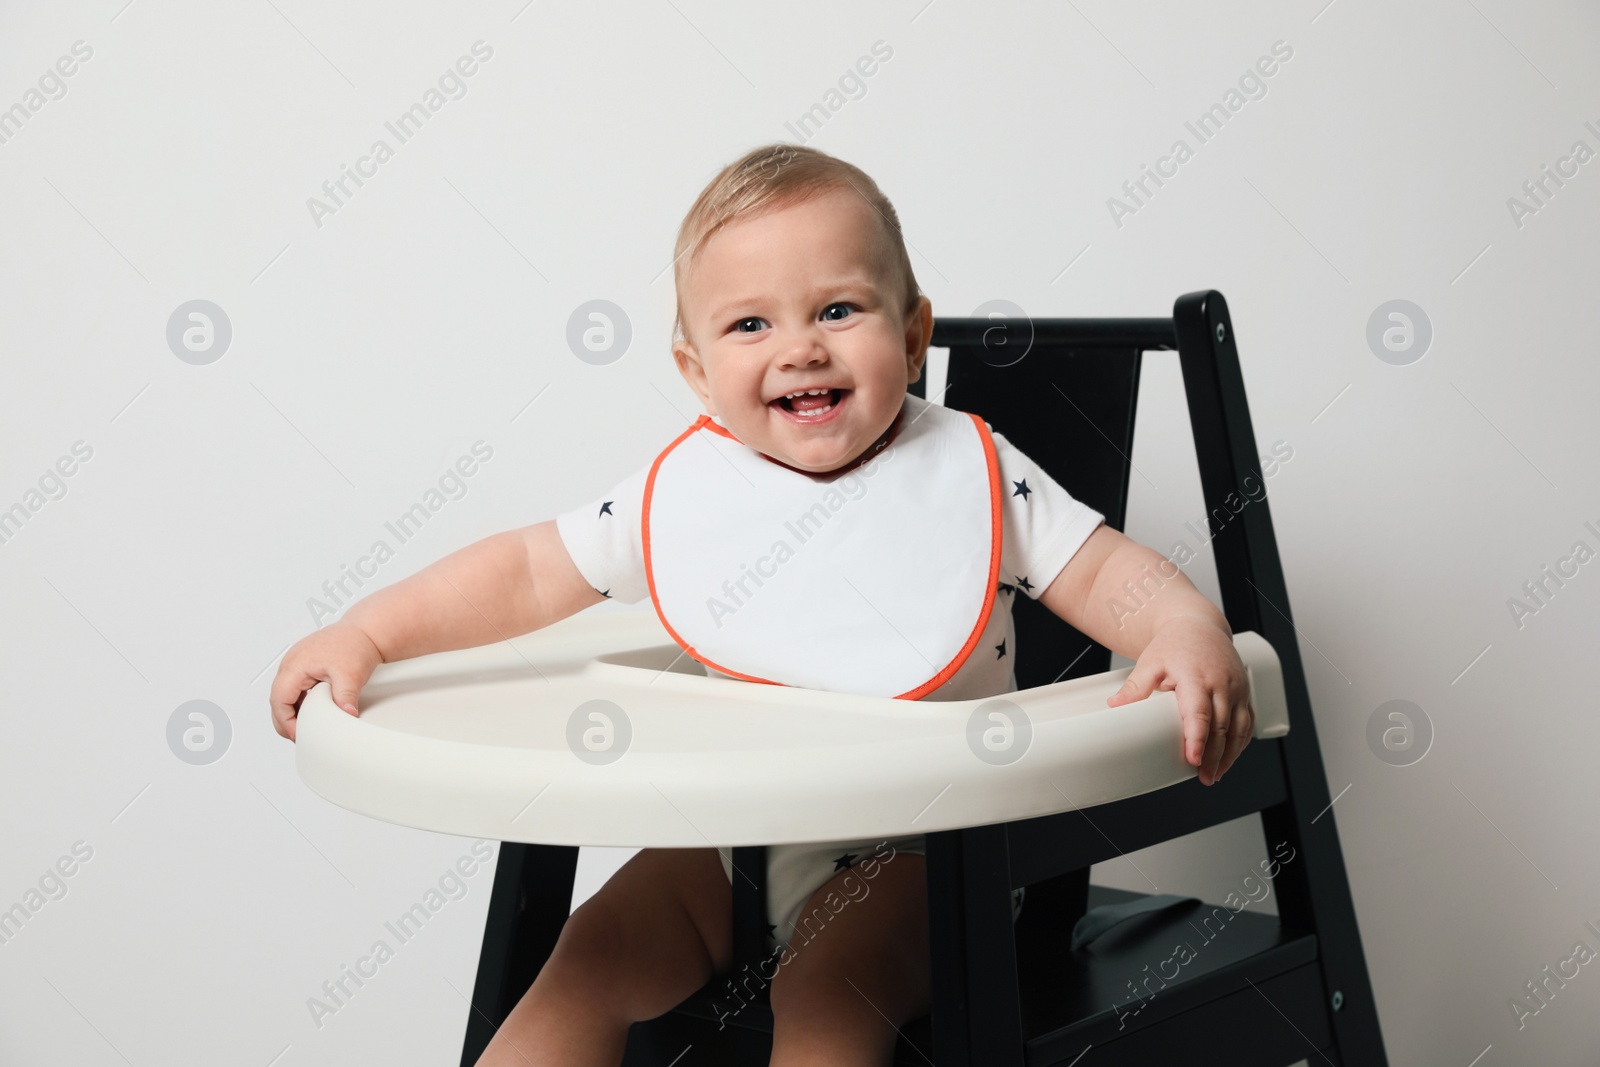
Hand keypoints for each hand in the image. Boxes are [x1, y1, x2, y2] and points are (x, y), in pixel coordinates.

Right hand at [269, 622, 382, 742]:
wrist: (365, 630)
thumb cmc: (355, 645)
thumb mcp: (350, 674)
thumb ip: (345, 696)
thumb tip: (347, 715)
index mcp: (295, 665)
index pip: (279, 700)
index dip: (286, 721)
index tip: (298, 735)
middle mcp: (290, 663)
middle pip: (277, 699)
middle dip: (285, 720)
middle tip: (300, 737)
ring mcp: (295, 662)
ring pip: (284, 693)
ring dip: (291, 711)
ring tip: (305, 727)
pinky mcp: (303, 664)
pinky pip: (293, 687)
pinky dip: (298, 701)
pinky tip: (310, 712)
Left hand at [1104, 615, 1253, 785]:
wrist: (1199, 626)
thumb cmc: (1174, 645)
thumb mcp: (1150, 662)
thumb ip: (1136, 686)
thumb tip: (1115, 705)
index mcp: (1196, 677)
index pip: (1199, 712)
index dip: (1198, 738)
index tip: (1194, 759)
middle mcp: (1222, 683)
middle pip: (1222, 726)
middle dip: (1215, 756)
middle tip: (1204, 777)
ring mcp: (1237, 688)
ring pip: (1240, 728)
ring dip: (1230, 754)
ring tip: (1215, 774)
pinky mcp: (1244, 693)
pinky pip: (1248, 722)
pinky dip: (1240, 743)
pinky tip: (1229, 758)